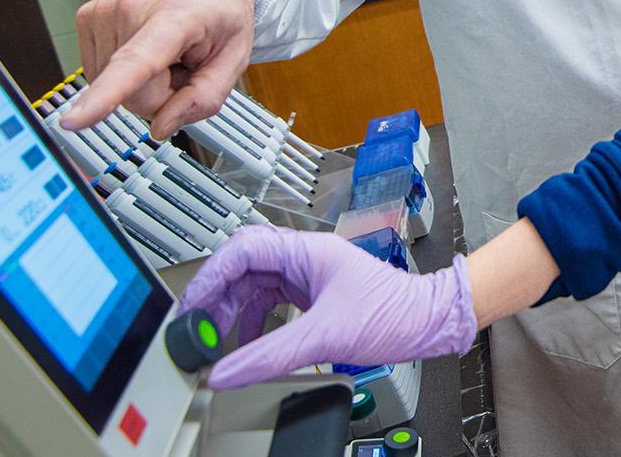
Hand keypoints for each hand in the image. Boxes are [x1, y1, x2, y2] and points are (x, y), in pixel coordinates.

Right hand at [64, 0, 254, 137]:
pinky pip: (100, 75)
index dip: (105, 95)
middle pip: (133, 95)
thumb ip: (204, 99)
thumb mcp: (235, 57)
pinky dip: (126, 72)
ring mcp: (102, 11)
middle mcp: (130, 8)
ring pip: (113, 88)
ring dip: (143, 81)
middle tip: (182, 63)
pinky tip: (144, 48)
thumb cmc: (219, 10)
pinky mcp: (85, 17)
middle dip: (161, 94)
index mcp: (175, 15)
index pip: (135, 62)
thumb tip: (160, 128)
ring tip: (164, 51)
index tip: (74, 120)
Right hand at [180, 225, 476, 389]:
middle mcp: (305, 256)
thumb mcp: (325, 336)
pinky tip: (251, 344)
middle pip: (243, 266)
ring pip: (255, 285)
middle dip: (218, 296)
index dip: (211, 276)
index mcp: (307, 250)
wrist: (429, 321)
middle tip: (199, 328)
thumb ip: (270, 355)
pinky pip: (272, 301)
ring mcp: (309, 274)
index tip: (192, 306)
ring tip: (220, 340)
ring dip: (234, 311)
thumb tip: (226, 370)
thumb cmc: (394, 313)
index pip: (242, 249)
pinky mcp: (314, 293)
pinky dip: (255, 322)